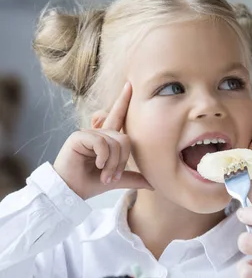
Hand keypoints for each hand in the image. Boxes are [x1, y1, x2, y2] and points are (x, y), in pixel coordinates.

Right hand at [53, 82, 151, 199]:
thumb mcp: (116, 178)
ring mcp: (88, 133)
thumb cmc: (90, 182)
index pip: (118, 116)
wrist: (70, 192)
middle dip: (123, 160)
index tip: (130, 84)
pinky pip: (102, 142)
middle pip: (124, 138)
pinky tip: (98, 165)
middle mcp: (98, 132)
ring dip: (113, 163)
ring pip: (115, 142)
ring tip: (105, 175)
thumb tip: (154, 183)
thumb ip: (133, 177)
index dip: (124, 101)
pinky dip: (104, 157)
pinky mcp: (78, 137)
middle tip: (113, 176)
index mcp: (106, 138)